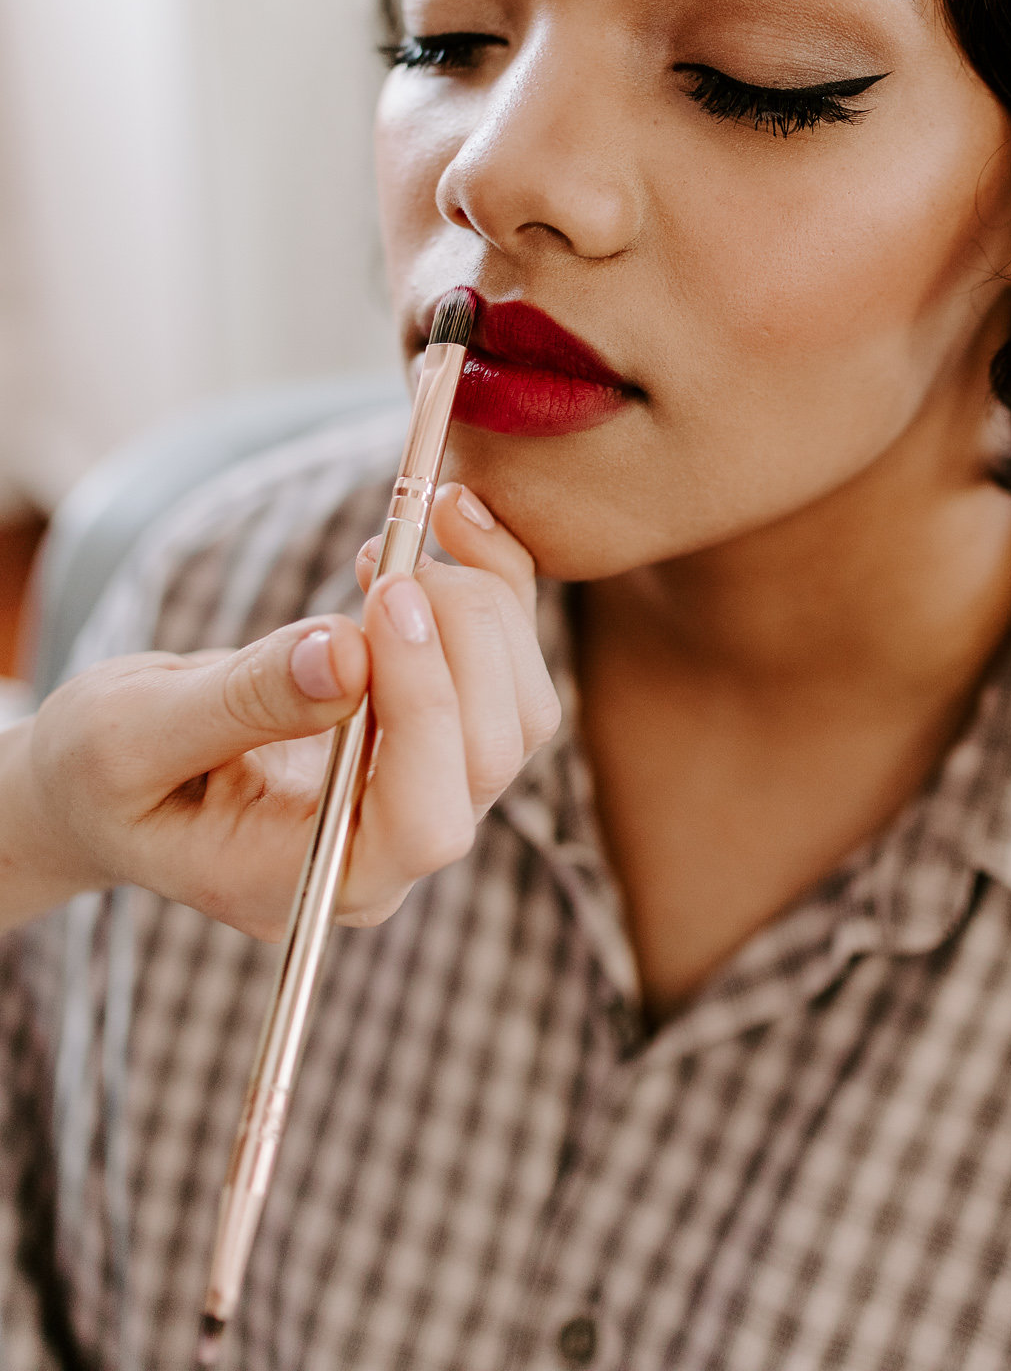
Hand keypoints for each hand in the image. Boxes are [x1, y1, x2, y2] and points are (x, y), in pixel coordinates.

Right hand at [0, 484, 557, 937]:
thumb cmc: (104, 772)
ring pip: (520, 709)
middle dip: (460, 640)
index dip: (427, 711)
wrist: (116, 769)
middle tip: (388, 558)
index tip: (384, 601)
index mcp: (319, 880)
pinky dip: (499, 583)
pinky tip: (448, 515)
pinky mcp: (437, 731)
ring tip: (409, 527)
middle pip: (490, 757)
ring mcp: (424, 791)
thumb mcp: (134, 738)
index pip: (423, 824)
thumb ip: (241, 701)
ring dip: (486, 604)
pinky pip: (510, 665)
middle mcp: (390, 848)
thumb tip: (347, 651)